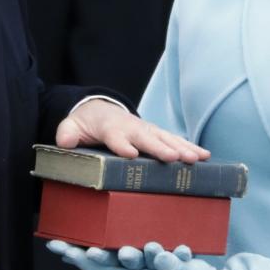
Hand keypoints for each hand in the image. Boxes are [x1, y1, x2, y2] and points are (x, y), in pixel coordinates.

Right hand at [49, 241, 215, 269]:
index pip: (95, 268)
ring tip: (140, 245)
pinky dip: (178, 257)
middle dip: (105, 260)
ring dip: (143, 256)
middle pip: (118, 269)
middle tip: (92, 252)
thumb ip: (100, 263)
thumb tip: (66, 253)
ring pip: (148, 265)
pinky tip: (179, 249)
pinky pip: (179, 265)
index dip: (77, 258)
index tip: (57, 246)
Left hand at [55, 99, 207, 162]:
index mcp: (111, 127)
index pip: (116, 136)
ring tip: (197, 159)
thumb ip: (67, 133)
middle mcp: (132, 127)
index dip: (122, 144)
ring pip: (166, 139)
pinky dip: (190, 147)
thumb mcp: (71, 126)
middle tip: (175, 158)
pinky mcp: (157, 134)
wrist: (100, 110)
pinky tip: (205, 156)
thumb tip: (64, 141)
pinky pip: (175, 141)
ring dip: (182, 148)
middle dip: (161, 148)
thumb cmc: (86, 124)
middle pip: (147, 138)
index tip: (130, 154)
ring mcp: (147, 130)